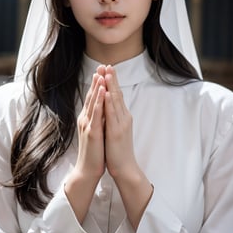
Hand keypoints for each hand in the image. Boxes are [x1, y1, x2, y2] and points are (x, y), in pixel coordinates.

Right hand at [75, 71, 105, 180]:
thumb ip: (99, 119)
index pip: (93, 97)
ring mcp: (88, 125)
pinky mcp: (92, 133)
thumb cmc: (94, 152)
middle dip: (97, 80)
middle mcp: (86, 119)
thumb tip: (105, 107)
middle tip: (101, 66)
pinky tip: (102, 92)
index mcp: (88, 118)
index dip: (97, 83)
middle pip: (92, 96)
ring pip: (93, 102)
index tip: (102, 70)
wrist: (88, 170)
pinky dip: (99, 102)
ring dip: (97, 87)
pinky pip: (96, 115)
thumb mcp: (97, 131)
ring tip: (101, 74)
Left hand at [102, 65, 153, 229]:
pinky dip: (110, 102)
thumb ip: (114, 118)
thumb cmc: (118, 151)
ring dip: (111, 86)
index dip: (113, 82)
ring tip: (107, 73)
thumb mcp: (116, 130)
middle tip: (108, 64)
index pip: (117, 95)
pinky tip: (107, 93)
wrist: (125, 168)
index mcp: (123, 117)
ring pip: (116, 101)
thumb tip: (109, 108)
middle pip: (118, 94)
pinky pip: (112, 114)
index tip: (107, 69)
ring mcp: (121, 124)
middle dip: (112, 79)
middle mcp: (124, 118)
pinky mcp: (116, 132)